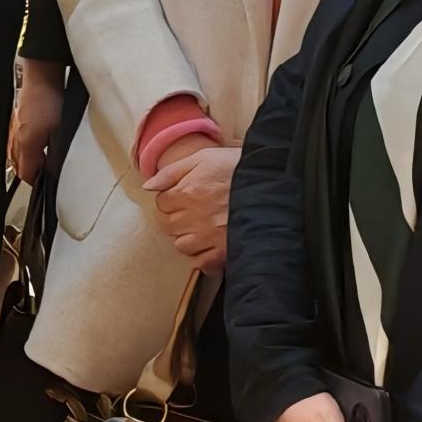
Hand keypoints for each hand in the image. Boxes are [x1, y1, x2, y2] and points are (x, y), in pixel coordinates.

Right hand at [4, 59, 59, 187]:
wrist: (42, 77)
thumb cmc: (51, 102)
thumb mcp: (60, 133)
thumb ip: (56, 156)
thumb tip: (54, 173)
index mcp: (26, 144)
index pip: (26, 173)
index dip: (37, 182)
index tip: (49, 184)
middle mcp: (16, 138)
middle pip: (18, 166)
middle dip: (31, 173)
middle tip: (46, 175)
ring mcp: (14, 129)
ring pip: (16, 154)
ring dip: (27, 161)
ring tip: (43, 161)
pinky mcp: (16, 120)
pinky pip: (16, 142)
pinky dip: (25, 149)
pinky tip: (37, 144)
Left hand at [147, 139, 238, 273]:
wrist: (274, 182)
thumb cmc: (238, 167)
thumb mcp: (204, 158)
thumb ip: (172, 172)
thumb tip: (147, 186)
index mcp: (188, 192)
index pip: (161, 203)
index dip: (168, 199)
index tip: (179, 198)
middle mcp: (195, 216)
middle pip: (167, 225)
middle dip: (173, 219)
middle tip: (188, 213)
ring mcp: (211, 236)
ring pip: (181, 245)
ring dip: (186, 238)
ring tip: (199, 229)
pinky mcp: (227, 250)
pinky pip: (202, 263)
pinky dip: (202, 258)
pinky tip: (209, 247)